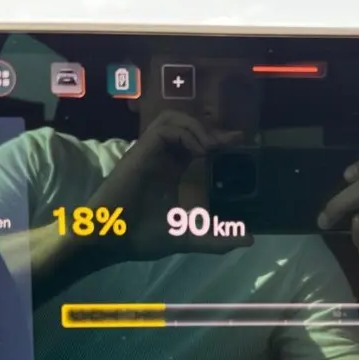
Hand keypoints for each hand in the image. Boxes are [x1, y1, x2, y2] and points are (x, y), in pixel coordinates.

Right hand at [78, 111, 251, 261]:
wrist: (109, 240)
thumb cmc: (139, 237)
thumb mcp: (187, 237)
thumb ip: (216, 238)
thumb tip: (249, 240)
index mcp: (168, 171)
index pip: (194, 143)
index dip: (216, 138)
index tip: (239, 140)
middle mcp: (159, 157)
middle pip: (184, 124)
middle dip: (210, 128)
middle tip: (232, 140)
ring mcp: (149, 152)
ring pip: (172, 119)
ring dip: (197, 128)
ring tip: (211, 147)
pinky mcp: (140, 151)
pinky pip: (164, 128)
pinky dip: (185, 134)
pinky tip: (198, 152)